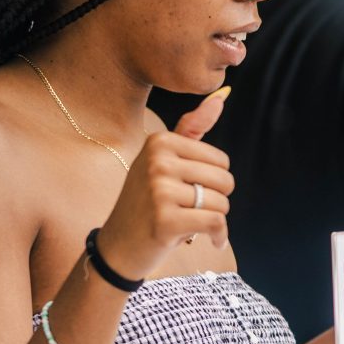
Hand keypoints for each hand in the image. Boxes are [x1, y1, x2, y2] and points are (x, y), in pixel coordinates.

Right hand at [96, 88, 233, 277]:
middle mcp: (157, 161)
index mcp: (159, 142)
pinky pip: (216, 223)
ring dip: (213, 220)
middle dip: (216, 200)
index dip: (213, 181)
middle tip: (188, 210)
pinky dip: (220, 236)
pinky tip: (213, 242)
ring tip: (188, 223)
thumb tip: (221, 96)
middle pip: (224, 180)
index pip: (221, 160)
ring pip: (221, 203)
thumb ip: (192, 129)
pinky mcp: (165, 220)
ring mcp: (159, 190)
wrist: (118, 247)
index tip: (188, 191)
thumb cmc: (147, 203)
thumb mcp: (164, 162)